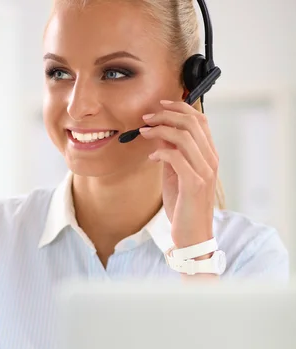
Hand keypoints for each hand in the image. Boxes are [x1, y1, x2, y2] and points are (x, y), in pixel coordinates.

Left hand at [139, 99, 218, 248]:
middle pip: (192, 123)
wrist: (192, 236)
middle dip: (166, 115)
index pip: (200, 120)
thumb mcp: (175, 176)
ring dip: (160, 129)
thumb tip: (159, 133)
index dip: (180, 107)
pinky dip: (161, 152)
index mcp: (209, 156)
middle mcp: (211, 160)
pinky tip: (152, 157)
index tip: (159, 105)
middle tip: (146, 117)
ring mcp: (205, 172)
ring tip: (144, 132)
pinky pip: (176, 157)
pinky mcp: (194, 184)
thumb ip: (171, 154)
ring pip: (185, 136)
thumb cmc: (184, 207)